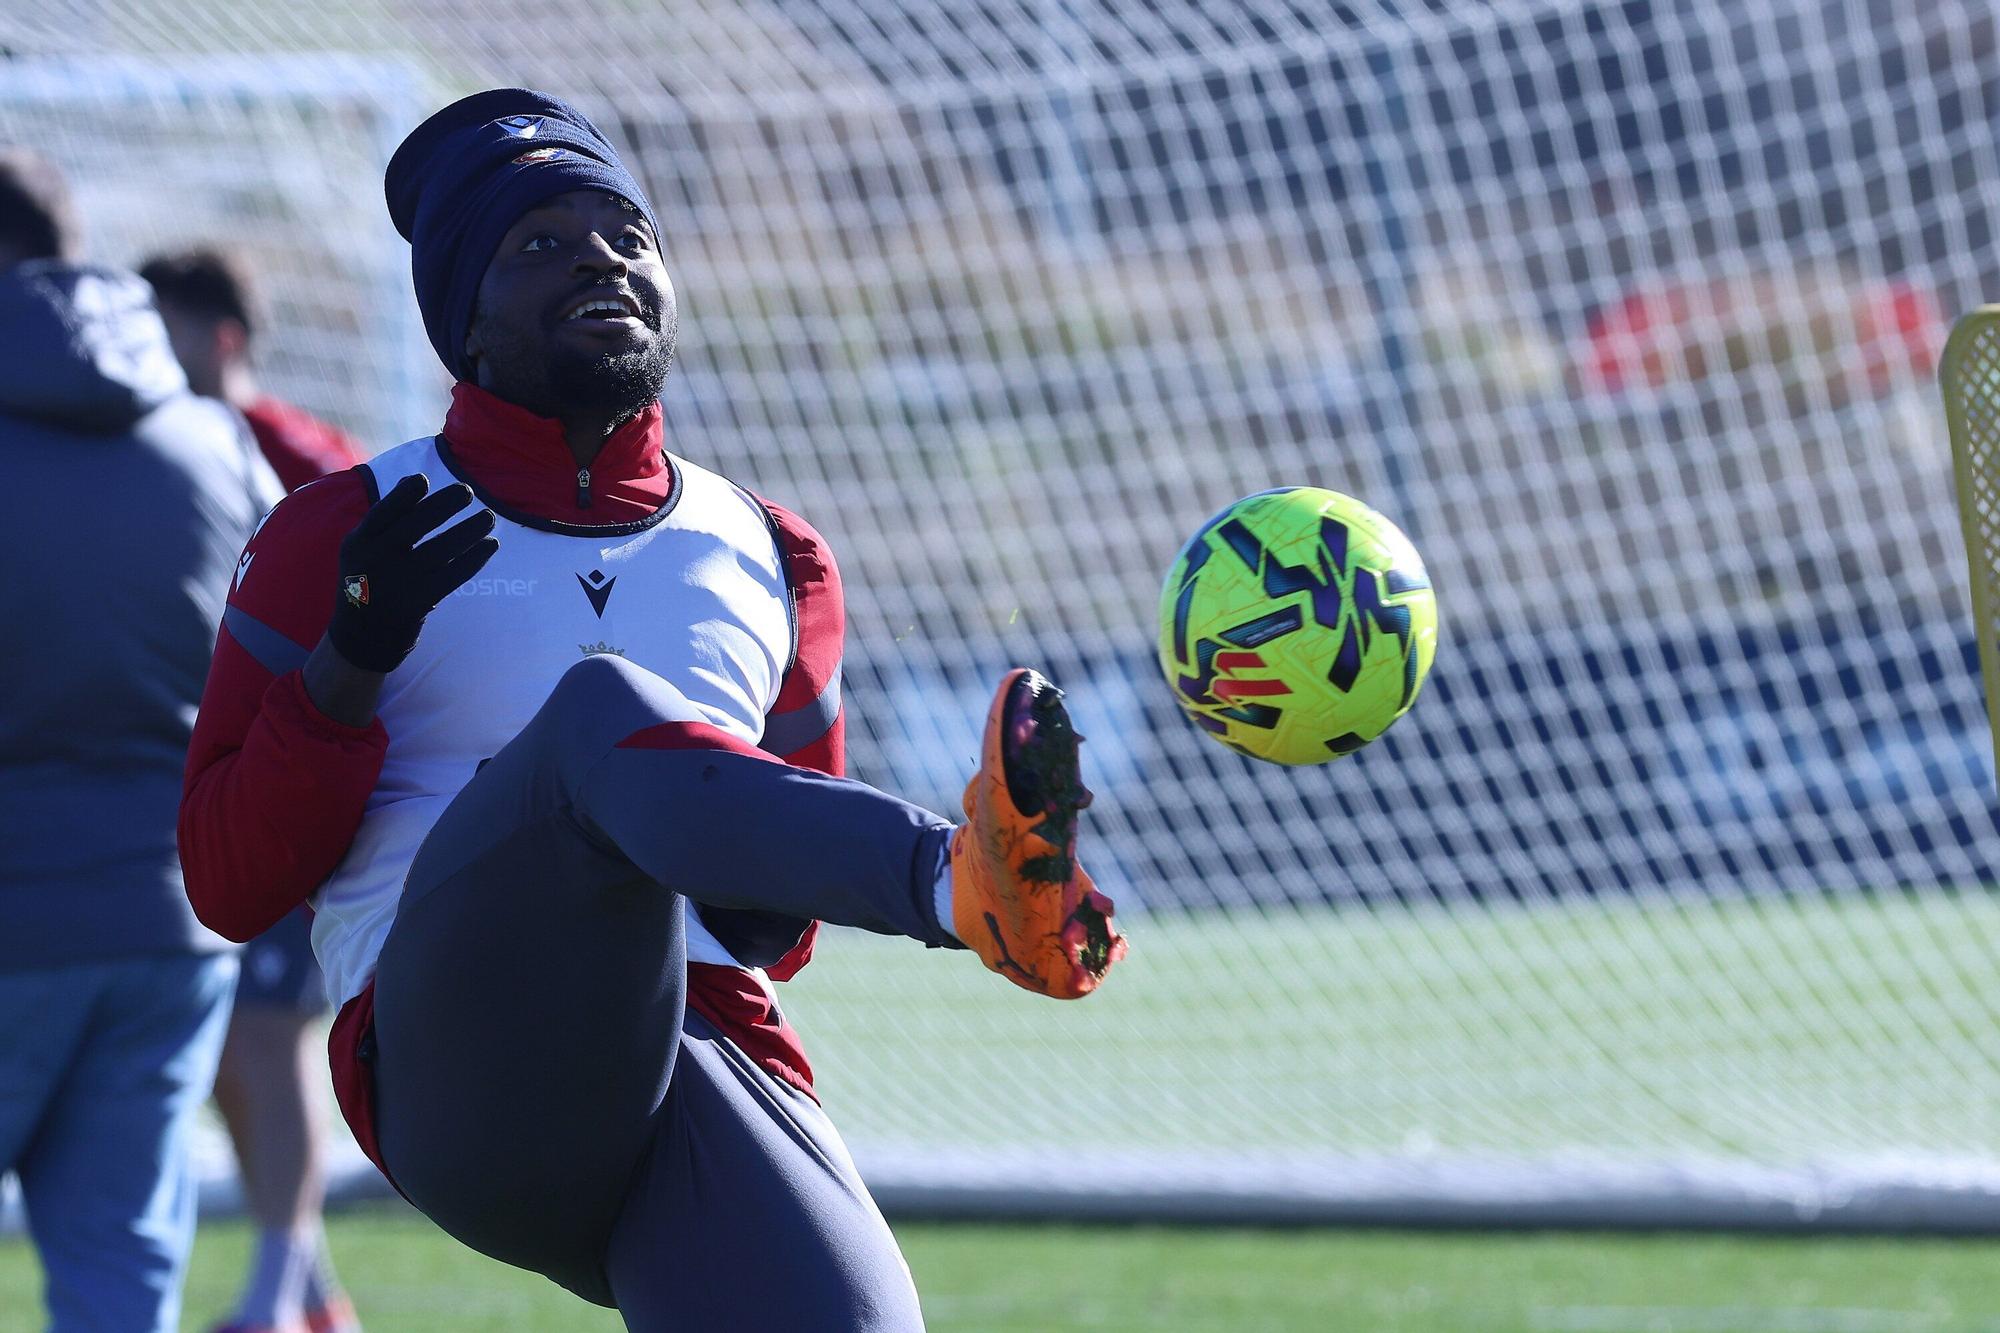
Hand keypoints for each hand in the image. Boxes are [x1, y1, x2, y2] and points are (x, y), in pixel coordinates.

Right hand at [326, 474, 497, 672]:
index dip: (404, 495)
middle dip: (444, 504)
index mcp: (359, 542)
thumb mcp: (363, 549)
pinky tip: (491, 544)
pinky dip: (475, 558)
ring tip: (489, 516)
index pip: (383, 511)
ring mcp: (398, 583)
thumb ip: (387, 519)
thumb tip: (414, 480)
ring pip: (441, 549)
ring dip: (470, 529)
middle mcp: (375, 560)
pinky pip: (453, 575)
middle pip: (415, 525)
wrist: (361, 637)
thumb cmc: (368, 580)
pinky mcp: (419, 603)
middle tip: (468, 490)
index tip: (424, 479)